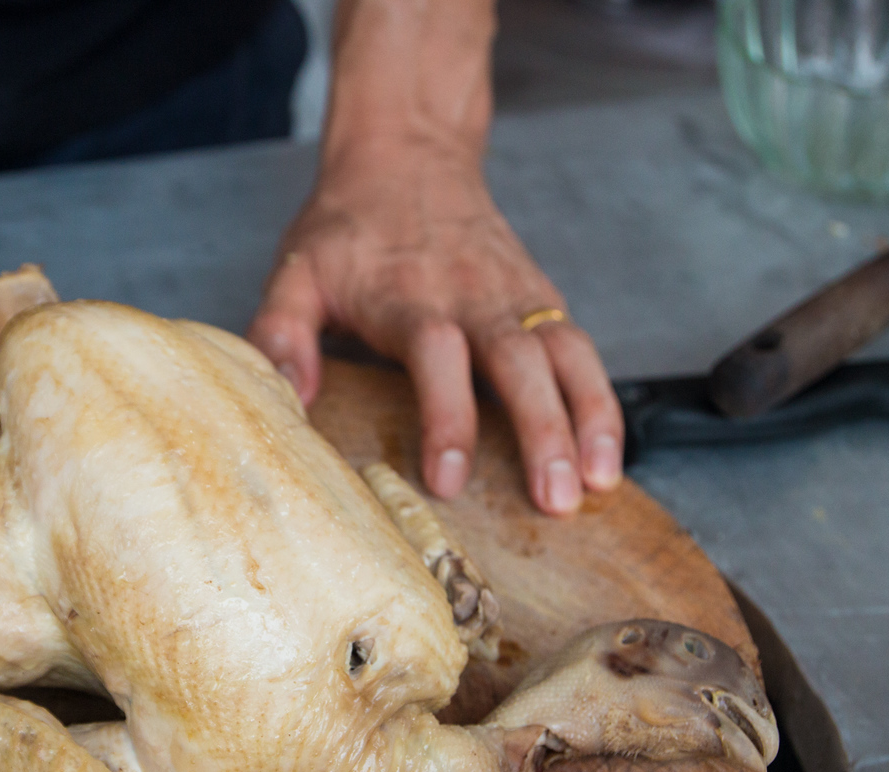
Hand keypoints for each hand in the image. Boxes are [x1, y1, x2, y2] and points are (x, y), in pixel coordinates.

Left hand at [248, 141, 623, 515]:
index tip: (448, 478)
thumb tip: (288, 397)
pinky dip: (601, 401)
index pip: (436, 357)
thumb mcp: (296, 270)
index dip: (446, 418)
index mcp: (409, 296)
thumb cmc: (348, 227)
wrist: (406, 153)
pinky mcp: (541, 301)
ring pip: (566, 357)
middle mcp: (472, 297)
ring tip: (599, 482)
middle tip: (553, 500)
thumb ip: (281, 333)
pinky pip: (582, 352)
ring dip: (589, 420)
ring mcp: (515, 298)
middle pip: (519, 363)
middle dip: (542, 433)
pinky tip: (607, 455)